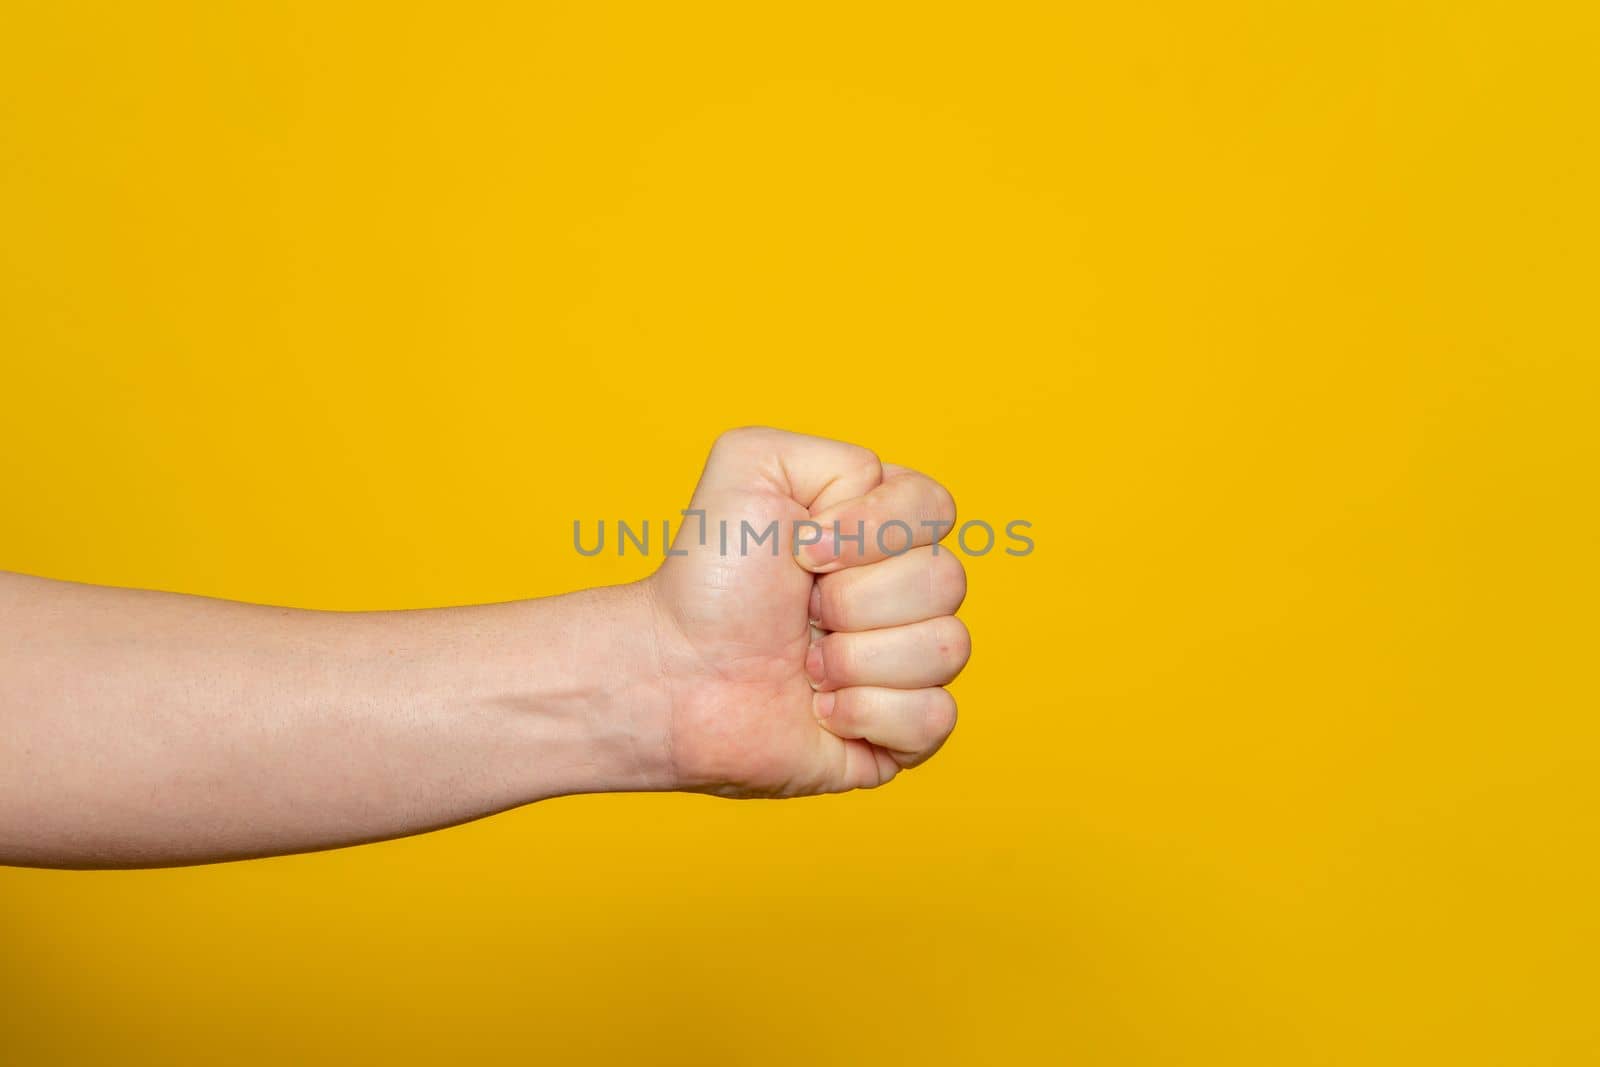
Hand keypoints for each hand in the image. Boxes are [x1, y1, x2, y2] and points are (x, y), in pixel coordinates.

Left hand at [645, 428, 969, 796]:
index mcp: (884, 529)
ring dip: (857, 659)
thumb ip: (835, 455)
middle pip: (946, 581)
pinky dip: (870, 713)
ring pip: (947, 649)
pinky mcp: (901, 734)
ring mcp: (908, 665)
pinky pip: (937, 717)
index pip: (936, 509)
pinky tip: (822, 713)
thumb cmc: (710, 578)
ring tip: (806, 666)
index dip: (871, 530)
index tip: (802, 548)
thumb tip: (889, 509)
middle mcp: (905, 594)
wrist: (674, 674)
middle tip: (800, 613)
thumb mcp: (752, 465)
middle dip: (854, 600)